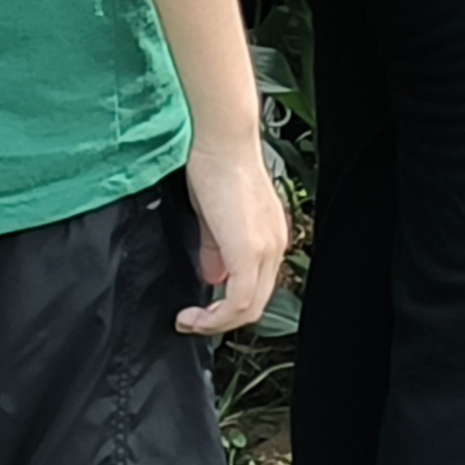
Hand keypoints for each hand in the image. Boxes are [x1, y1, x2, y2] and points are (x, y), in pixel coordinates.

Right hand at [174, 127, 289, 336]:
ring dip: (215, 322)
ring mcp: (266, 249)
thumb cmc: (216, 166)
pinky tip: (194, 315)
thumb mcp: (215, 217)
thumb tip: (214, 277)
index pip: (256, 287)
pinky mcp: (249, 252)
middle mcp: (274, 244)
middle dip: (220, 321)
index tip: (200, 311)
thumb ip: (216, 250)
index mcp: (270, 236)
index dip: (228, 307)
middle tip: (192, 322)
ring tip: (190, 321)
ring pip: (248, 308)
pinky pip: (239, 302)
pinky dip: (215, 317)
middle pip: (255, 304)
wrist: (221, 142)